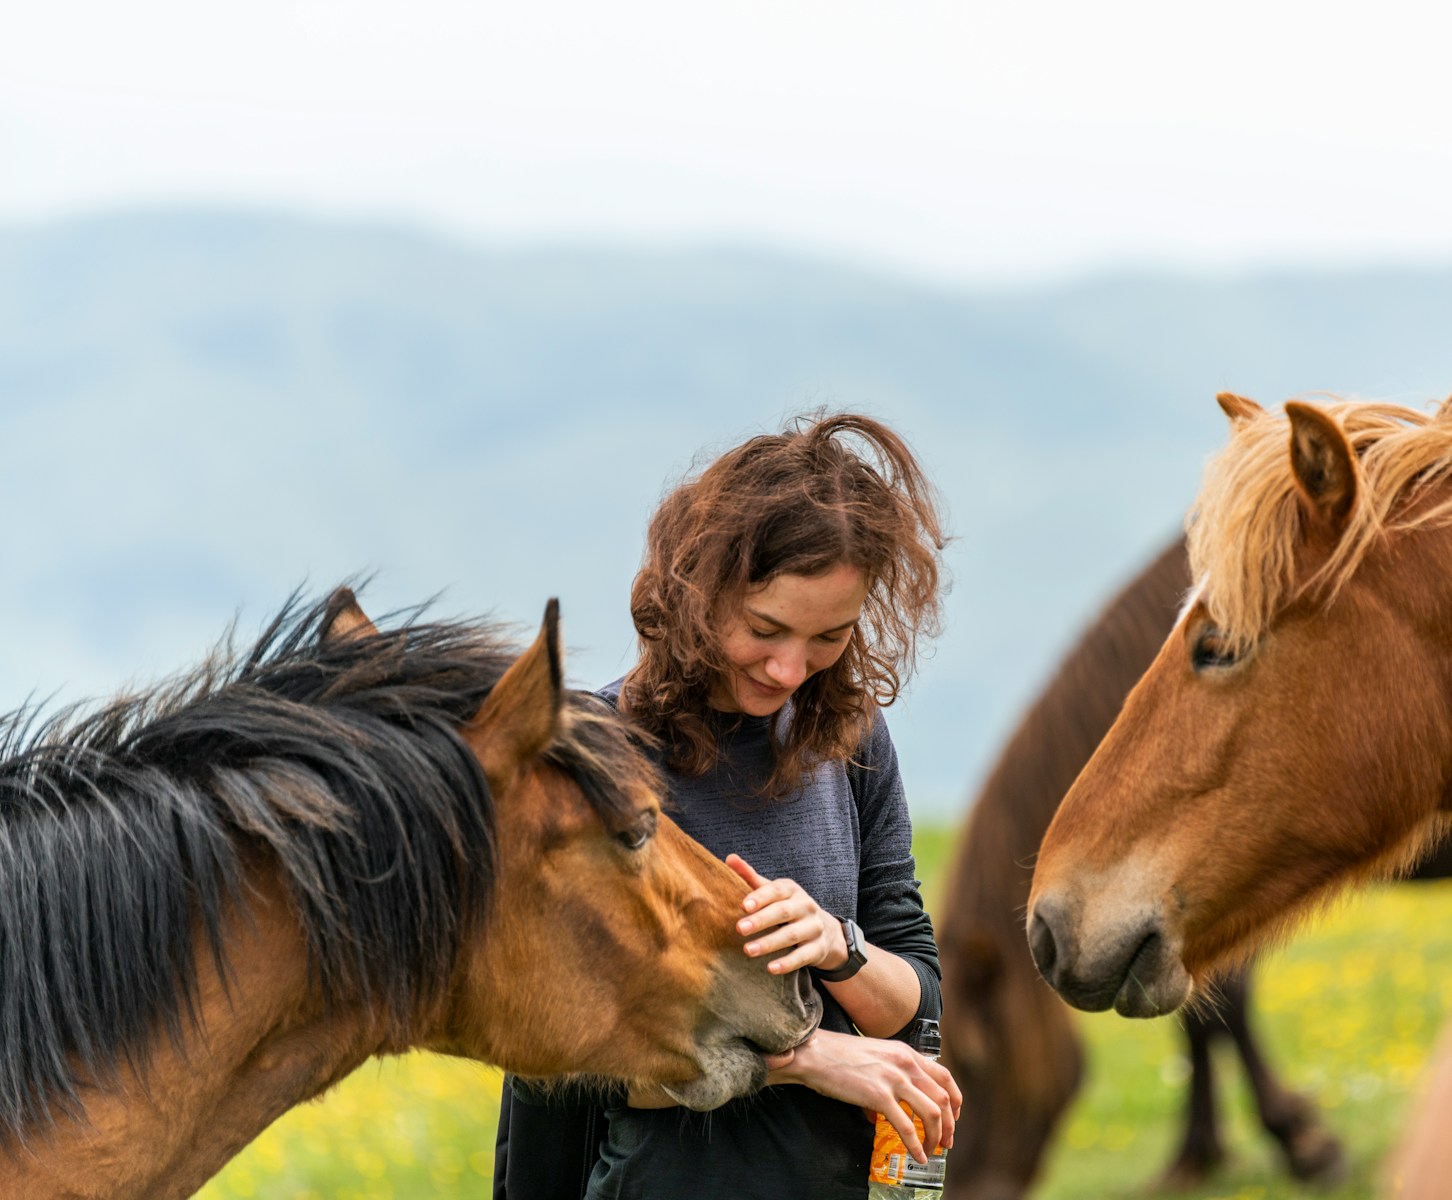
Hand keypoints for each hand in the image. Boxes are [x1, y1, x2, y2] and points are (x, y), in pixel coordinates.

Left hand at [726, 853, 845, 973]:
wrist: (824, 930)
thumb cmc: (788, 907)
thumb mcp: (773, 891)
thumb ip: (750, 877)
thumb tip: (729, 858)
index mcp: (792, 890)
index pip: (776, 890)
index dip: (760, 897)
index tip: (743, 906)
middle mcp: (805, 906)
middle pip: (783, 912)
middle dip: (761, 920)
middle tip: (739, 928)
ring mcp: (814, 927)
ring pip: (792, 935)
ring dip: (769, 943)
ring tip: (748, 950)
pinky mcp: (818, 948)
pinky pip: (803, 956)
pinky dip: (787, 963)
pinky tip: (770, 968)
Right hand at [764, 1029, 961, 1162]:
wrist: (816, 1052)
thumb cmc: (840, 1055)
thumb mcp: (878, 1054)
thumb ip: (894, 1071)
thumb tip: (897, 1102)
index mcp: (906, 1053)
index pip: (944, 1077)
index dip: (955, 1101)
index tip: (954, 1117)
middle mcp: (905, 1063)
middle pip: (943, 1098)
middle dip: (949, 1125)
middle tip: (946, 1142)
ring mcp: (893, 1079)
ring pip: (931, 1113)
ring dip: (937, 1136)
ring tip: (932, 1150)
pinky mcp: (878, 1095)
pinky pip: (906, 1126)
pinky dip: (916, 1145)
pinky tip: (917, 1156)